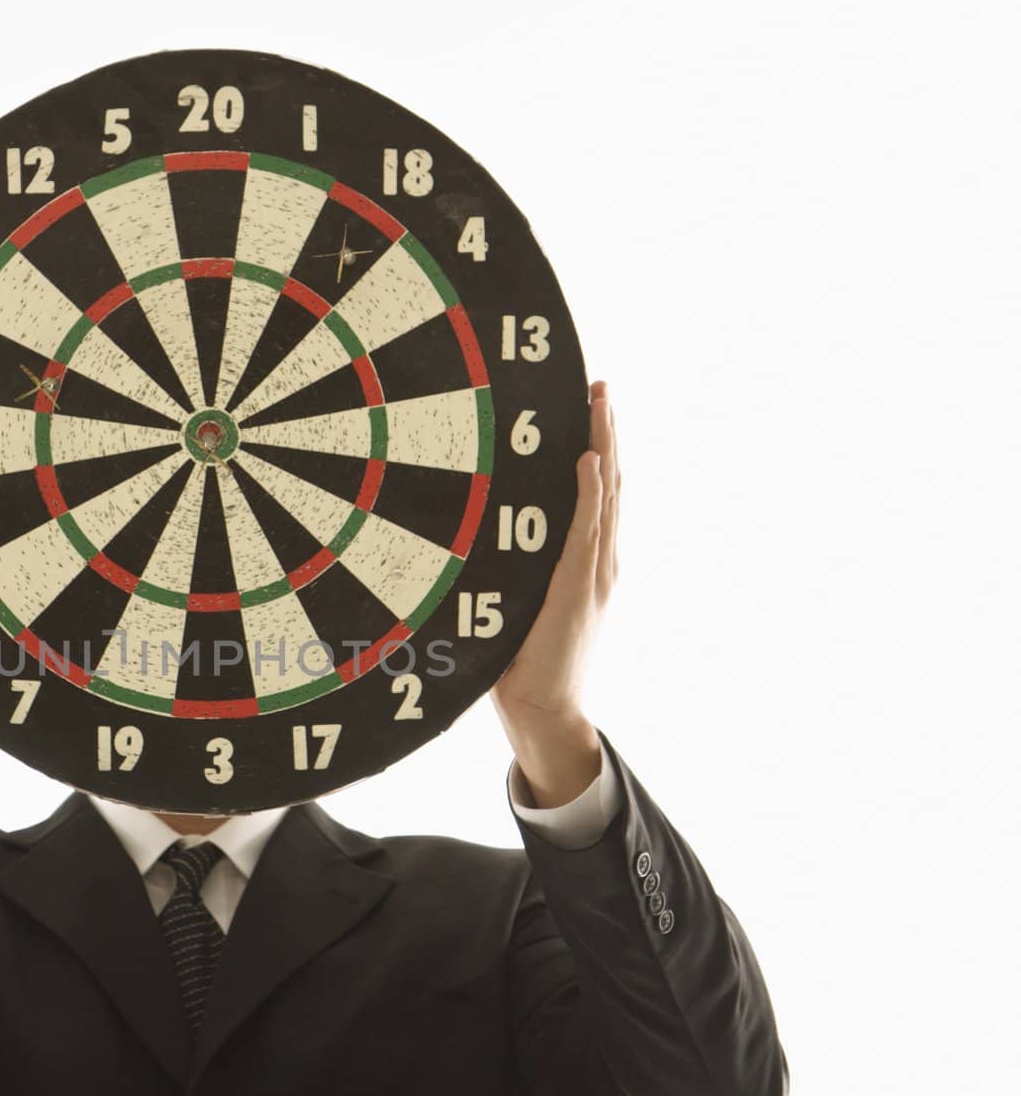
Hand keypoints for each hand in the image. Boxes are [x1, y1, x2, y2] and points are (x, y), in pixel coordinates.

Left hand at [489, 379, 618, 733]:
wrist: (546, 709)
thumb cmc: (525, 665)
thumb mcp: (523, 606)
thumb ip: (519, 573)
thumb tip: (485, 542)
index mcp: (590, 567)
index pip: (599, 496)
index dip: (599, 449)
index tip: (593, 408)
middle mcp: (601, 563)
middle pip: (610, 484)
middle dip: (606, 432)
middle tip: (600, 385)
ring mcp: (595, 575)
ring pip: (606, 496)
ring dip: (603, 445)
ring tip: (600, 403)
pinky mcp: (578, 589)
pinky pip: (587, 531)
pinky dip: (591, 493)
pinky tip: (589, 460)